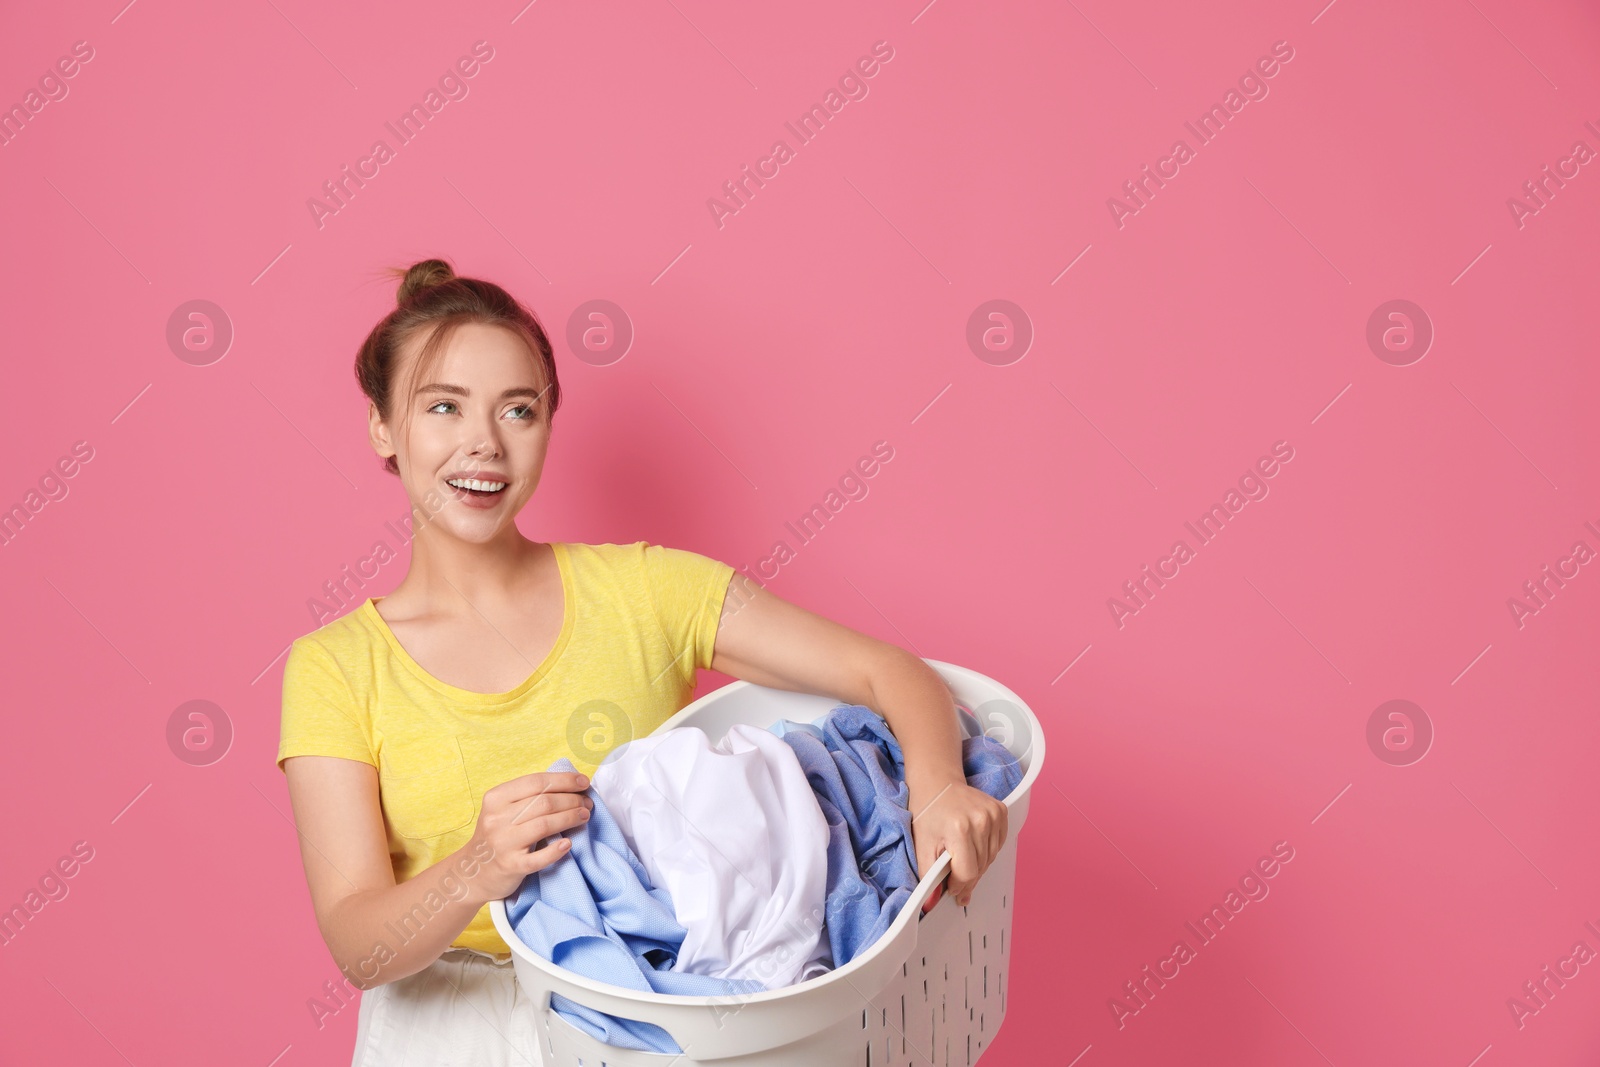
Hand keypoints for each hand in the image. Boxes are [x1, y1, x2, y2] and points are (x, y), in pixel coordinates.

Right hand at [463, 770, 593, 901]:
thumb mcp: (503, 809)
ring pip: (544, 825)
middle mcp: (497, 818)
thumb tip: (570, 784)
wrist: (473, 871)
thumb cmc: (498, 835)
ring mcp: (503, 842)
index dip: (564, 780)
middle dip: (572, 800)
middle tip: (587, 803)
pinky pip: (538, 857)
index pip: (536, 782)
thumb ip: (529, 796)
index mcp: (496, 797)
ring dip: (570, 818)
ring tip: (584, 816)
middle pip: (544, 802)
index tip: (583, 782)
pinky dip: (556, 850)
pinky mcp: (510, 865)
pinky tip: (569, 844)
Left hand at [909, 780, 1007, 910]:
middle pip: (980, 867)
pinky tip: (973, 844)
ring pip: (991, 858)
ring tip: (962, 857)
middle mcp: (981, 820)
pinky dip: (987, 851)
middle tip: (954, 876)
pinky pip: (998, 844)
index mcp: (960, 829)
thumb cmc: (928, 810)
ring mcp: (994, 814)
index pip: (968, 873)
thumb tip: (930, 903)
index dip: (958, 886)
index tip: (951, 888)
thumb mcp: (922, 845)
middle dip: (966, 877)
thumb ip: (928, 876)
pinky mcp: (1001, 811)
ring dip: (977, 865)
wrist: (937, 782)